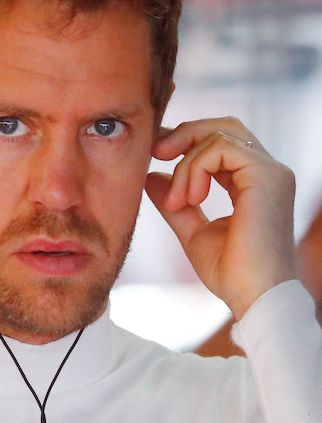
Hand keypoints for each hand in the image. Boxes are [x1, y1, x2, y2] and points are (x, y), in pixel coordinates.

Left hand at [145, 117, 296, 319]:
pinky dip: (195, 168)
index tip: (154, 154)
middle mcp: (266, 172)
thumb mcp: (192, 231)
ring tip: (178, 201)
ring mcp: (270, 172)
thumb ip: (175, 203)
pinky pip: (222, 147)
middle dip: (183, 135)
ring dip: (186, 163)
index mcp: (252, 183)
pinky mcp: (267, 176)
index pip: (219, 142)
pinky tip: (189, 199)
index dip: (185, 141)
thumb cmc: (230, 271)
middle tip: (155, 154)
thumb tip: (152, 176)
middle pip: (223, 126)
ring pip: (219, 134)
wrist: (252, 295)